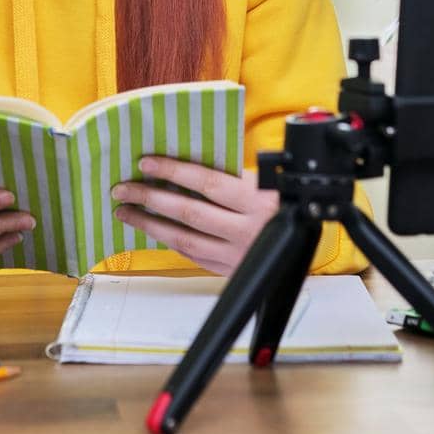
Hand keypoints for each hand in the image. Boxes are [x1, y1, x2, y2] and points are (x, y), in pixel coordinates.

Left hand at [111, 156, 278, 275]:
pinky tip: (153, 230)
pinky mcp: (232, 271)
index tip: (146, 162)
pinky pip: (193, 256)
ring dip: (151, 224)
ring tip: (127, 211)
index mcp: (259, 200)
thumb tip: (186, 163)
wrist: (310, 247)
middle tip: (123, 188)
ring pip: (185, 239)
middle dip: (151, 198)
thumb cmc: (286, 204)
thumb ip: (233, 177)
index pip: (207, 182)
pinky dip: (170, 242)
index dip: (173, 171)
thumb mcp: (267, 183)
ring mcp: (239, 254)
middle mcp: (249, 229)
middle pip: (189, 212)